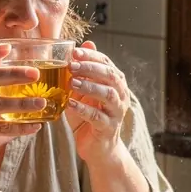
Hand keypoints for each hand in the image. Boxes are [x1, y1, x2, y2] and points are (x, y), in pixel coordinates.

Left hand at [66, 42, 129, 163]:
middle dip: (91, 68)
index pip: (107, 63)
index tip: (75, 51)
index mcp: (116, 83)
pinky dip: (83, 109)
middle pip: (110, 76)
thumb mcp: (84, 91)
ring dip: (89, 86)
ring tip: (72, 82)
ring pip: (107, 94)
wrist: (98, 148)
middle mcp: (120, 95)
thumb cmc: (89, 116)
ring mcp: (117, 112)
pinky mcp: (109, 128)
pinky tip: (70, 104)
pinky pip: (97, 117)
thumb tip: (86, 43)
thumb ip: (85, 71)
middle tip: (72, 65)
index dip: (92, 56)